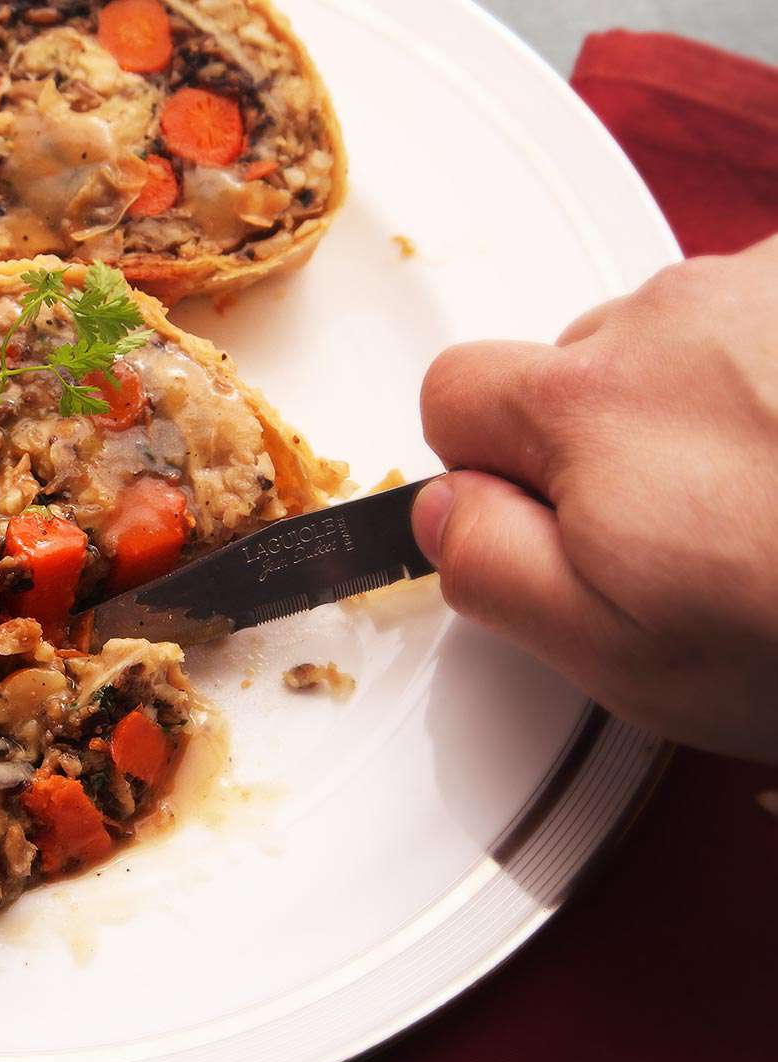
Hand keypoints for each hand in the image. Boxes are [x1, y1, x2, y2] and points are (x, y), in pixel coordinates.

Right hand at [413, 233, 777, 758]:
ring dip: (707, 405)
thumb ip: (487, 569)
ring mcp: (772, 289)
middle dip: (603, 437)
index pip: (453, 392)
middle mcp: (671, 318)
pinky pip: (771, 327)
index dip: (481, 465)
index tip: (542, 516)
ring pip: (682, 342)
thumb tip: (440, 511)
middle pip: (576, 362)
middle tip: (687, 530)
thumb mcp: (616, 649)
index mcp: (585, 404)